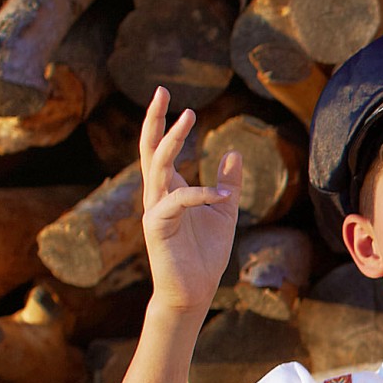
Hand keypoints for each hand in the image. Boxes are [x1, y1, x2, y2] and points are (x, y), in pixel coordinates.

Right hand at [141, 86, 242, 313]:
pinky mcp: (157, 227)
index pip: (160, 148)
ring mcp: (155, 209)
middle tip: (163, 92)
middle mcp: (157, 195)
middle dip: (156, 120)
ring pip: (157, 166)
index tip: (166, 94)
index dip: (162, 122)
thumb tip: (233, 152)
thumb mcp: (225, 211)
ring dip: (172, 140)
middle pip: (150, 149)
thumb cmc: (206, 253)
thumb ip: (229, 183)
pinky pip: (176, 201)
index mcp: (170, 189)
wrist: (195, 290)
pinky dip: (199, 194)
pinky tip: (220, 194)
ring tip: (189, 118)